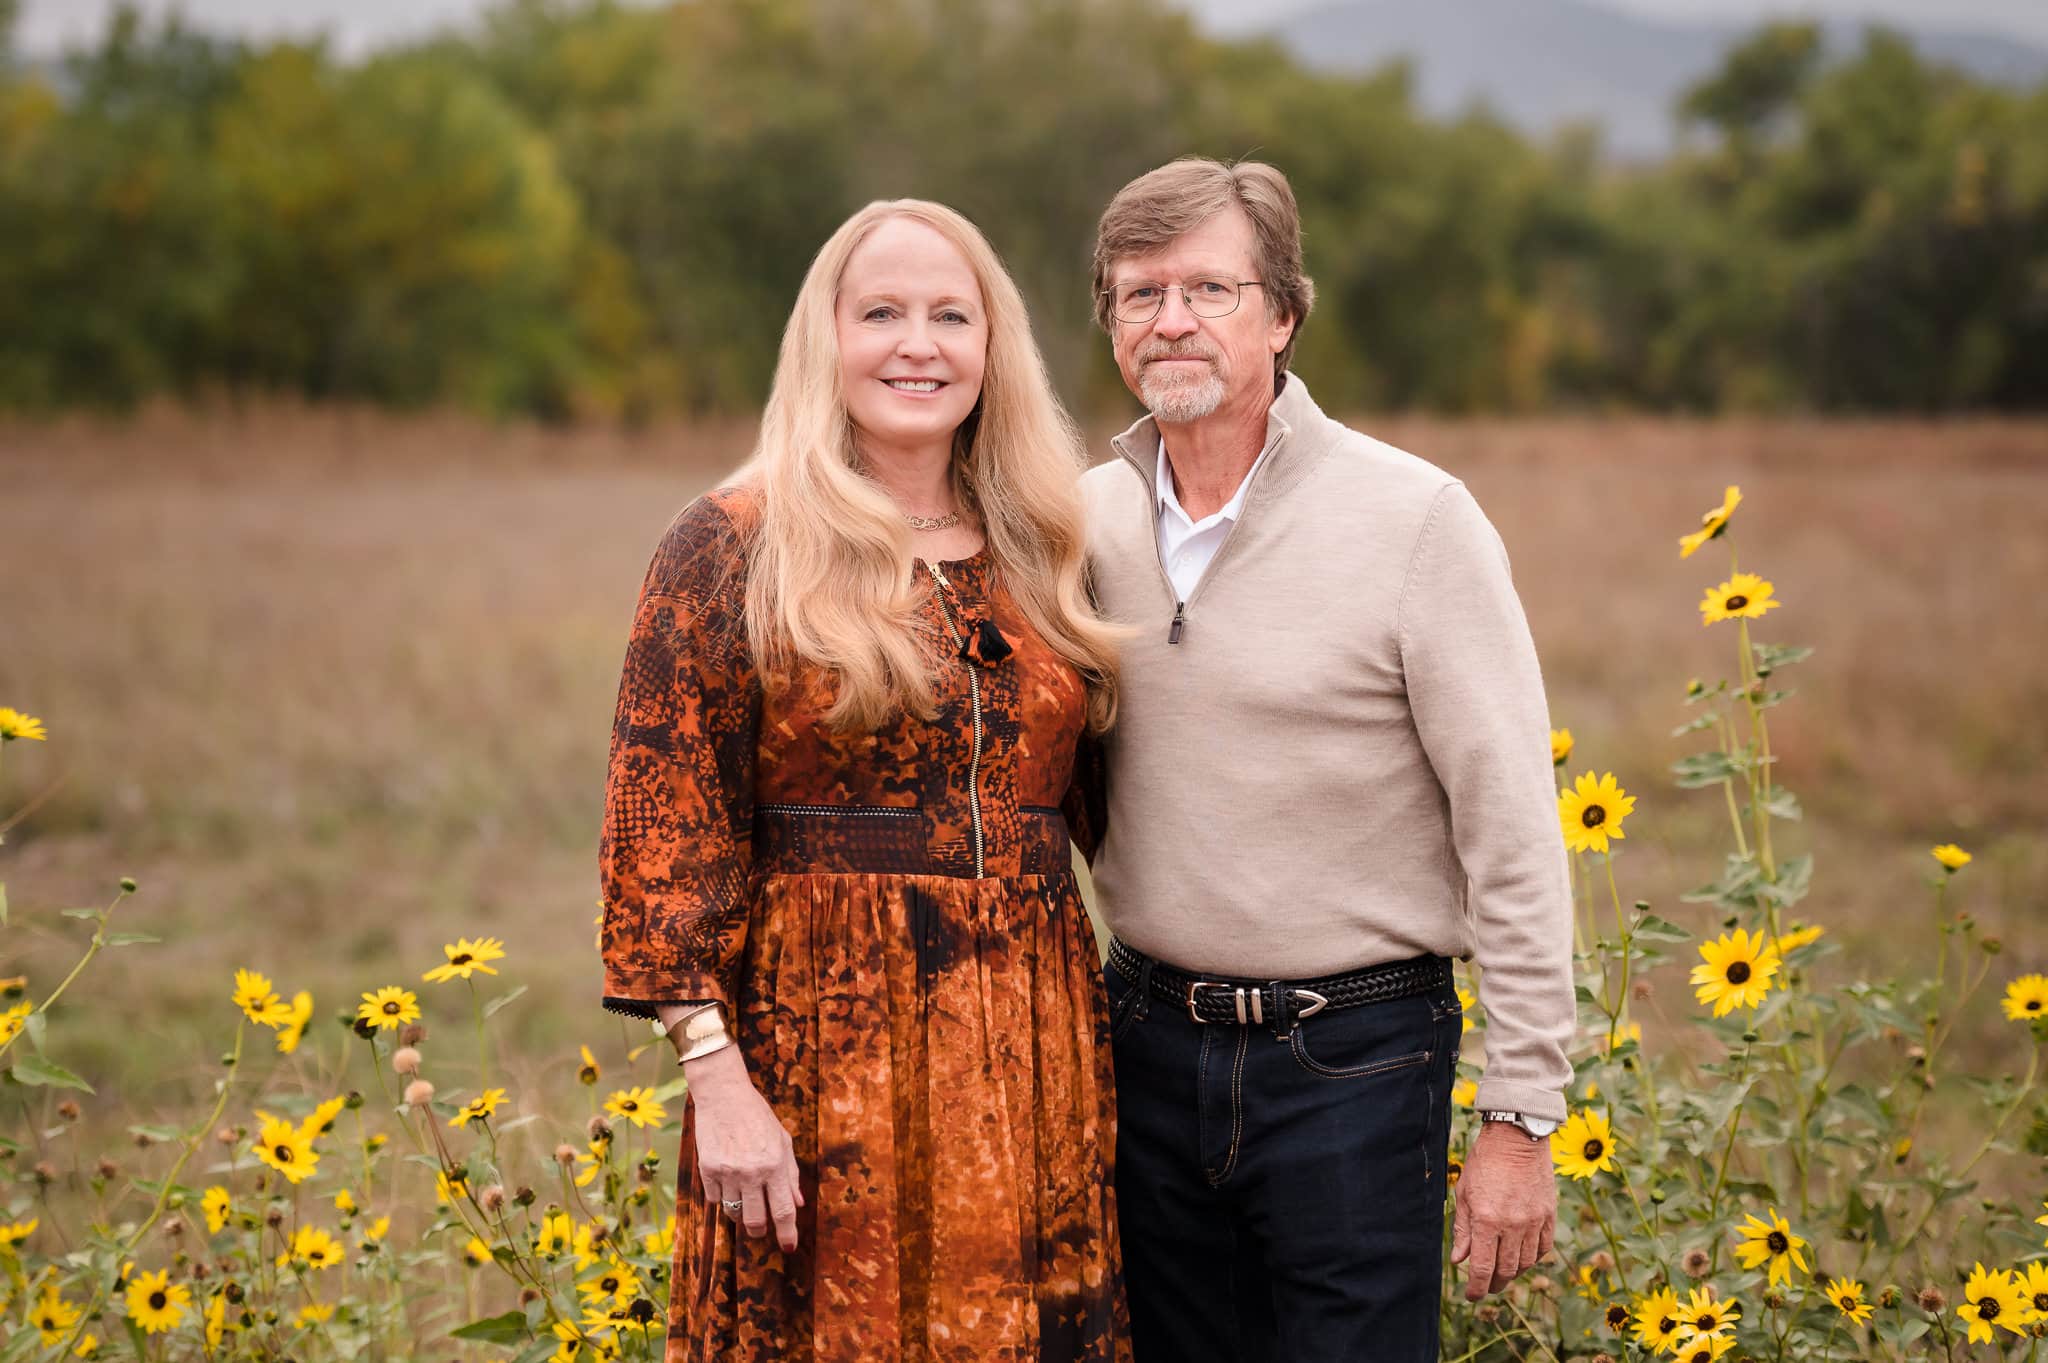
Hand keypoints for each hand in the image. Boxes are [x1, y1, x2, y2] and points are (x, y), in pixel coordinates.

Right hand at [683, 1045, 803, 1251]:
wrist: (724, 1096)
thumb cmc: (758, 1117)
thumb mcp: (783, 1141)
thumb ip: (791, 1174)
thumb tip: (798, 1204)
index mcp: (775, 1165)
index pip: (783, 1211)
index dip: (787, 1234)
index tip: (789, 1248)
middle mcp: (752, 1172)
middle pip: (756, 1222)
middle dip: (760, 1230)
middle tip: (761, 1227)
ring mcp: (728, 1172)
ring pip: (734, 1214)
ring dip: (741, 1214)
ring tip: (744, 1198)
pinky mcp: (707, 1170)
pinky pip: (715, 1200)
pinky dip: (723, 1198)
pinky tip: (727, 1181)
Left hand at [1449, 1120, 1556, 1298]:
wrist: (1517, 1139)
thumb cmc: (1484, 1164)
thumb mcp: (1464, 1194)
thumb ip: (1462, 1230)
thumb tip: (1458, 1260)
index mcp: (1486, 1220)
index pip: (1481, 1268)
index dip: (1475, 1288)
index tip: (1471, 1296)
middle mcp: (1512, 1225)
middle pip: (1505, 1270)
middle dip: (1493, 1284)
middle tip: (1485, 1287)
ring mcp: (1533, 1222)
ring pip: (1525, 1263)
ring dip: (1513, 1273)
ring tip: (1502, 1273)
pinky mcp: (1549, 1216)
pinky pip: (1543, 1248)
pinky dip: (1532, 1258)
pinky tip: (1522, 1257)